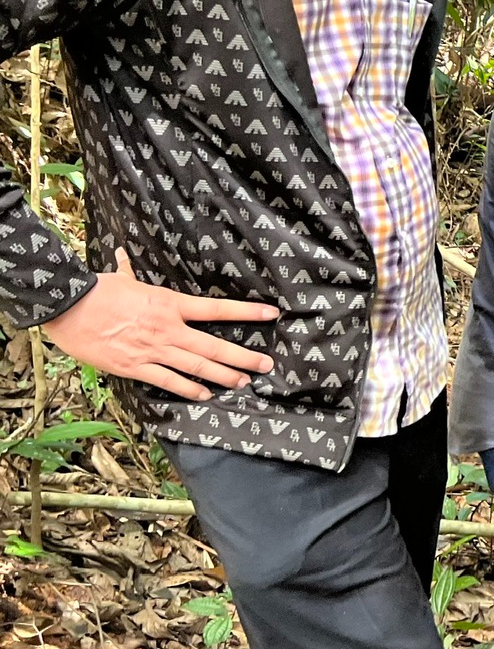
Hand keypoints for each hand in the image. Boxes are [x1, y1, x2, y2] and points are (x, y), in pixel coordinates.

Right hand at [42, 249, 280, 400]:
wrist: (68, 308)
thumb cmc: (96, 291)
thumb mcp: (120, 278)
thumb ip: (128, 270)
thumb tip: (123, 254)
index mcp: (170, 304)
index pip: (217, 309)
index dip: (247, 312)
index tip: (271, 314)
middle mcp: (169, 329)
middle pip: (214, 347)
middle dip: (243, 358)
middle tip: (266, 365)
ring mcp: (153, 350)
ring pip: (197, 367)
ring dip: (223, 376)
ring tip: (243, 382)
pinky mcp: (134, 367)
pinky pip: (168, 381)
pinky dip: (189, 389)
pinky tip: (205, 395)